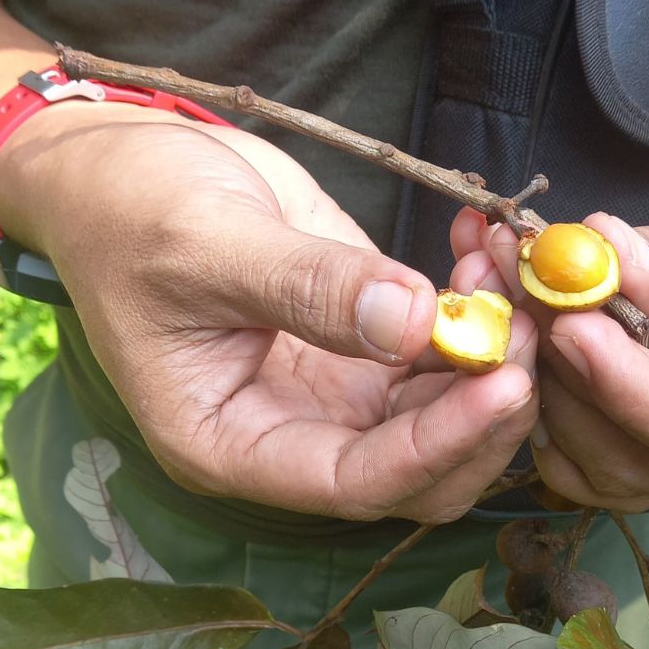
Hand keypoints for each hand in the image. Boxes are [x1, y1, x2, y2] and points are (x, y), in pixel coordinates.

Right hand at [0, 102, 536, 522]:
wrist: (120, 167)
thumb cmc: (130, 211)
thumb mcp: (206, 243)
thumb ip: (308, 288)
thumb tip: (412, 322)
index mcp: (233, 443)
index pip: (355, 481)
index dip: (438, 443)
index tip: (504, 382)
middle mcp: (295, 432)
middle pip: (423, 465)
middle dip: (486, 404)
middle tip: (529, 320)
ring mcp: (338, 388)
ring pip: (448, 407)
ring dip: (496, 346)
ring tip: (506, 261)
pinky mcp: (368, 340)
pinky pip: (446, 346)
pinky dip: (478, 305)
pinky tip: (480, 246)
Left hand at [452, 102, 648, 508]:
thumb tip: (589, 273)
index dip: (638, 396)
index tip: (570, 329)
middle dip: (583, 387)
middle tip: (519, 298)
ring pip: (638, 457)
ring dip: (565, 392)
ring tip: (518, 301)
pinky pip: (635, 426)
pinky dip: (577, 387)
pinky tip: (539, 326)